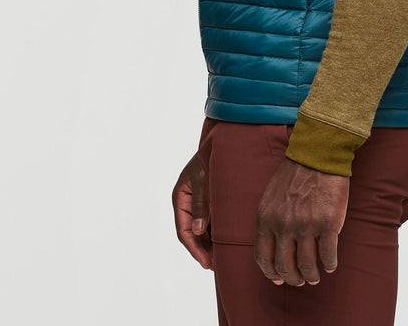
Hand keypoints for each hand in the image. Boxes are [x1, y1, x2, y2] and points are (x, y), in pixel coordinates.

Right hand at [172, 152, 212, 269]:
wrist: (223, 141)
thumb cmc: (210, 157)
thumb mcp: (202, 179)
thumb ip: (200, 204)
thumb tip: (198, 230)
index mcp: (180, 198)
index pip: (184, 231)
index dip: (195, 249)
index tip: (207, 263)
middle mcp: (187, 203)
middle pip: (193, 234)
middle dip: (203, 250)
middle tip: (216, 266)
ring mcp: (199, 202)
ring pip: (202, 230)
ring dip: (210, 244)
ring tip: (223, 258)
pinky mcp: (211, 201)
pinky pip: (212, 222)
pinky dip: (217, 233)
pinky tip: (227, 242)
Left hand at [255, 158, 348, 286]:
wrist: (318, 155)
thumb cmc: (295, 174)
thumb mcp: (271, 197)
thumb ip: (270, 221)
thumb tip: (273, 249)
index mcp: (266, 218)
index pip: (263, 258)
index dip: (271, 273)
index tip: (278, 279)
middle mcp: (283, 225)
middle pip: (285, 266)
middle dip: (293, 278)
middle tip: (300, 280)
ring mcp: (306, 226)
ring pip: (307, 265)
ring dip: (311, 275)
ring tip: (315, 276)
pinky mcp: (328, 224)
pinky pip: (328, 255)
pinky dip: (329, 264)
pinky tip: (330, 264)